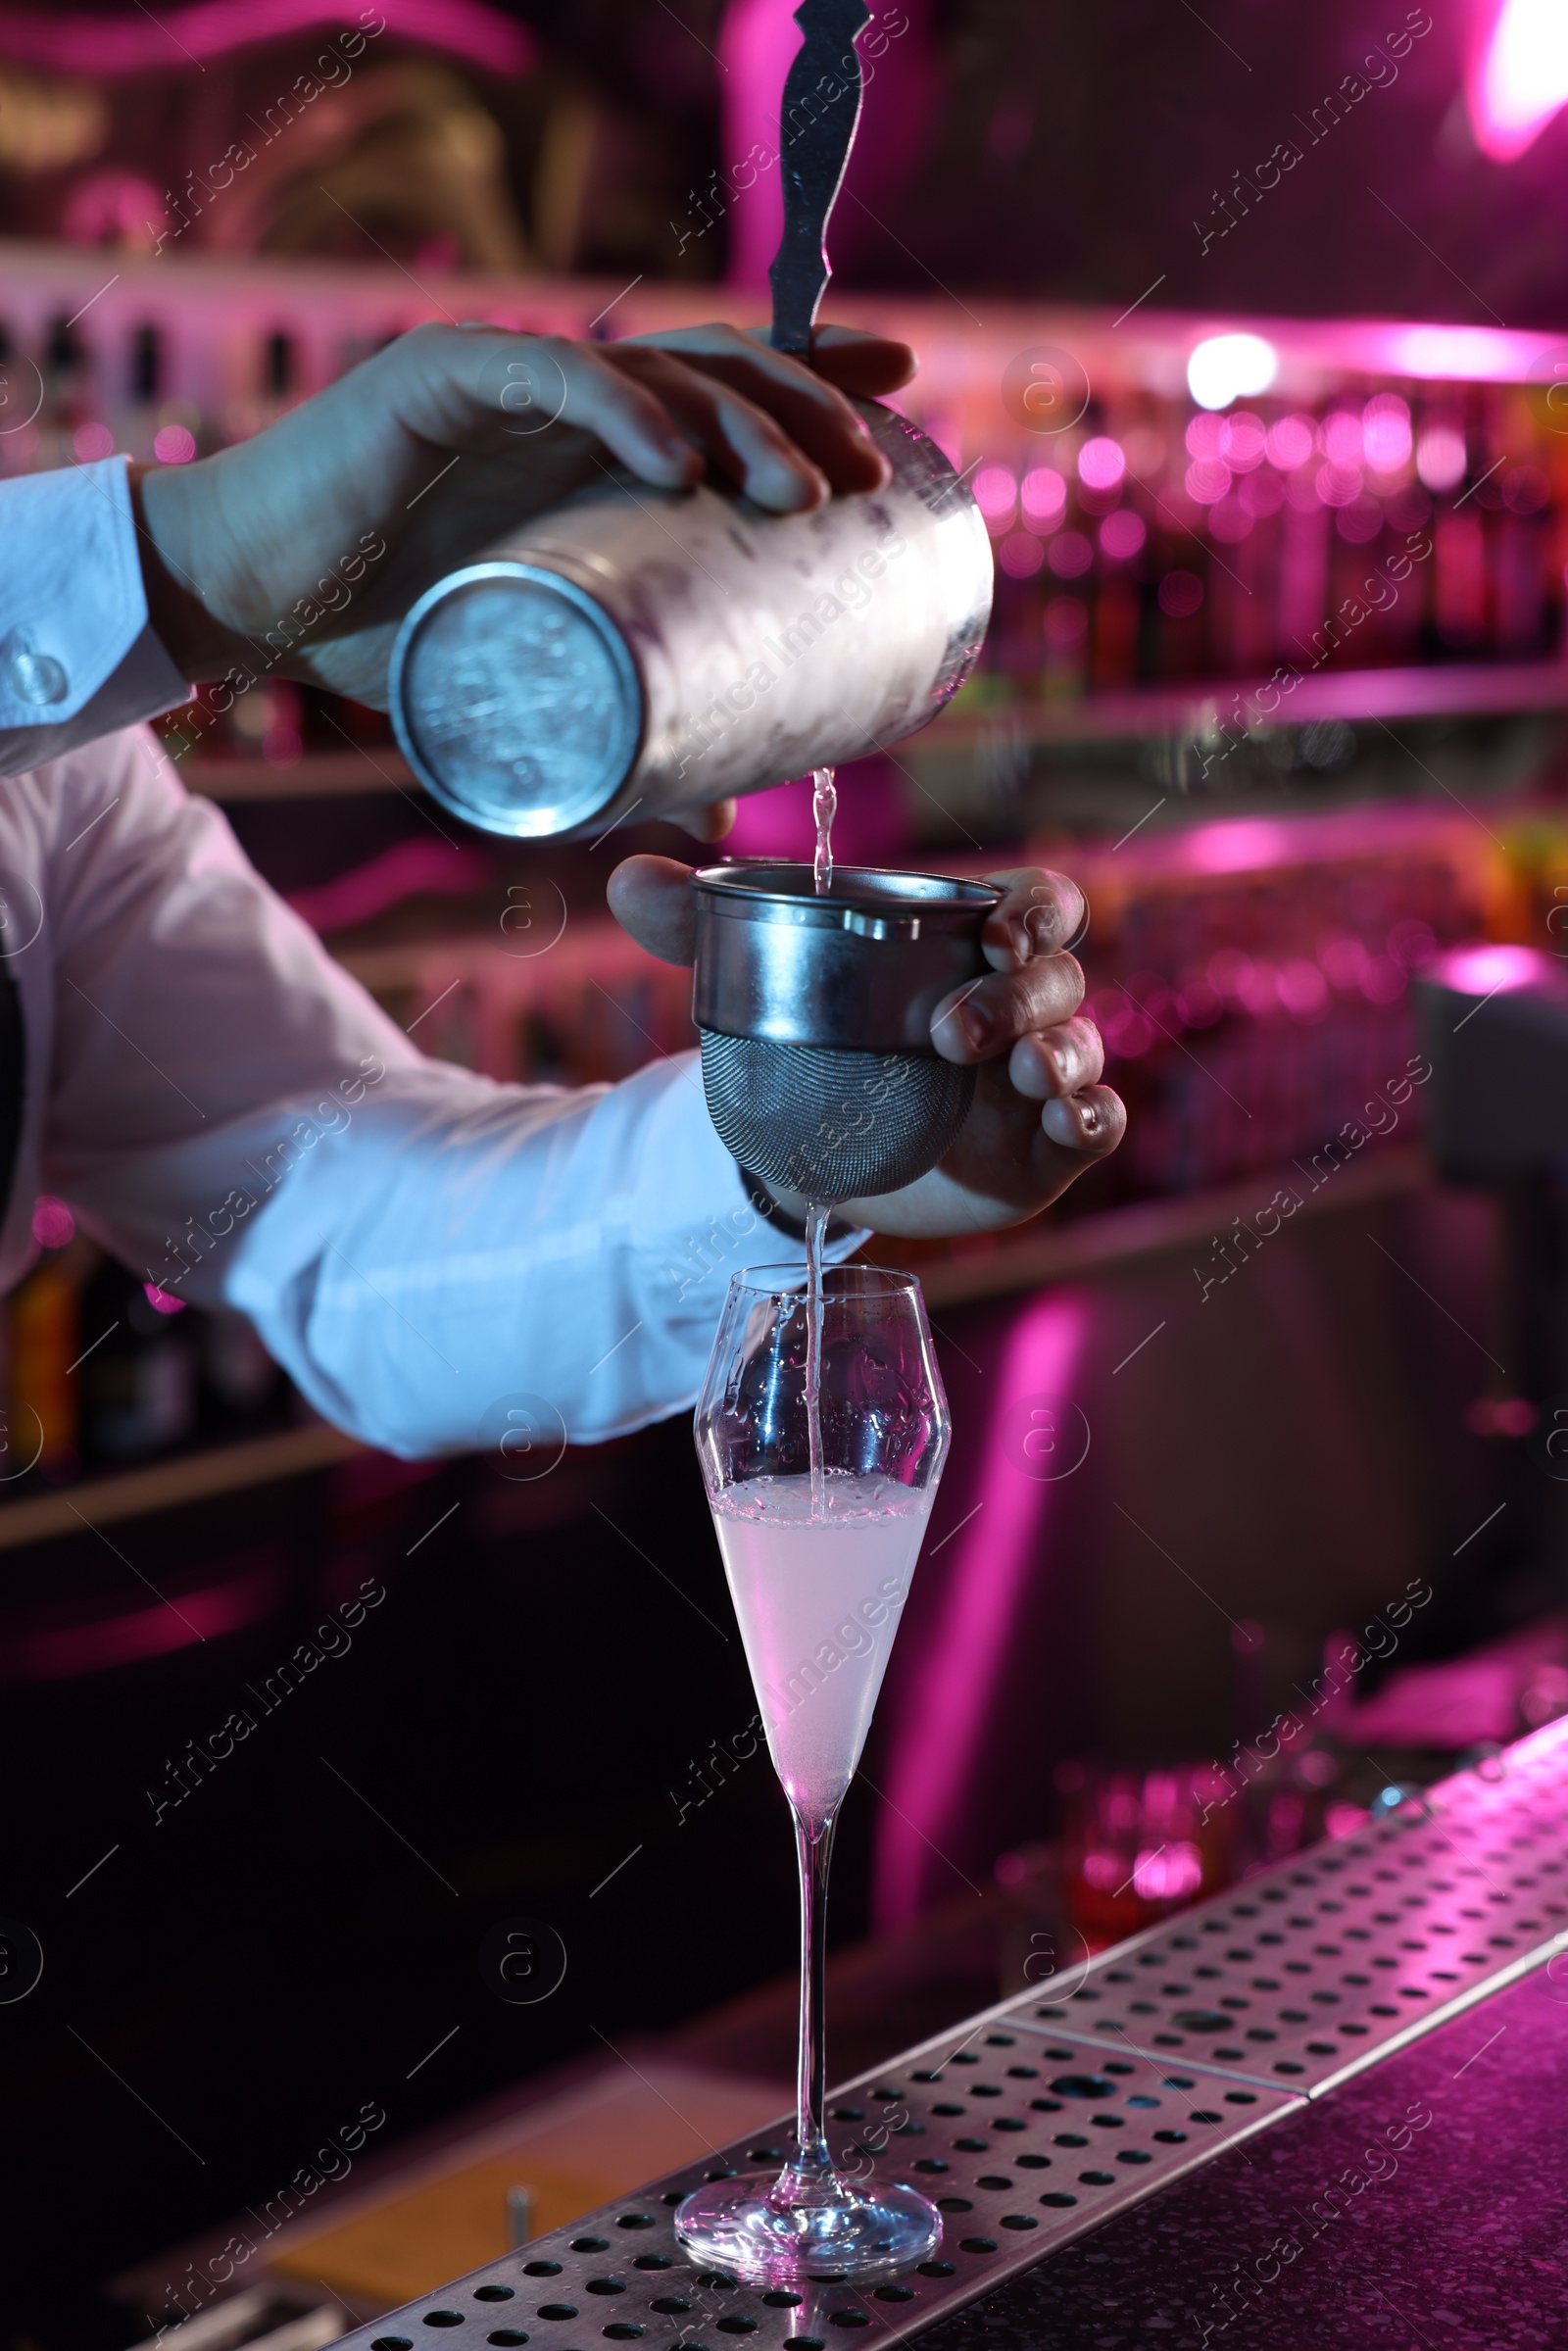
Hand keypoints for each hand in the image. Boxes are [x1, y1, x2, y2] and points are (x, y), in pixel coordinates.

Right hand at [129, 320, 916, 712]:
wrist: (244, 597)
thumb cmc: (386, 634)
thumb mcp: (532, 691)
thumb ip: (625, 744)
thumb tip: (720, 833)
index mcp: (591, 441)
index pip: (724, 381)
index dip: (815, 373)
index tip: (902, 392)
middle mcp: (559, 395)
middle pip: (712, 372)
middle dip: (803, 411)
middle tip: (865, 481)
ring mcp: (500, 379)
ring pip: (648, 370)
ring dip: (738, 421)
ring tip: (801, 491)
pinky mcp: (431, 381)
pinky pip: (543, 377)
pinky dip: (616, 410)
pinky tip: (676, 459)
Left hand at [607, 857, 1124, 1236]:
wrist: (823, 1157)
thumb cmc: (820, 1046)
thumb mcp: (757, 984)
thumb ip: (697, 929)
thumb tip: (630, 877)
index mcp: (973, 945)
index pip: (1043, 901)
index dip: (1038, 908)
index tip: (994, 933)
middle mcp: (1022, 1004)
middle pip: (1064, 974)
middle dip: (1024, 993)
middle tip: (953, 1030)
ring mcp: (1041, 1076)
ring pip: (1086, 1045)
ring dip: (1059, 1053)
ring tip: (1014, 1072)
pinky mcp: (1048, 1148)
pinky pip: (1100, 1121)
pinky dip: (1090, 1116)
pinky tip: (1058, 1121)